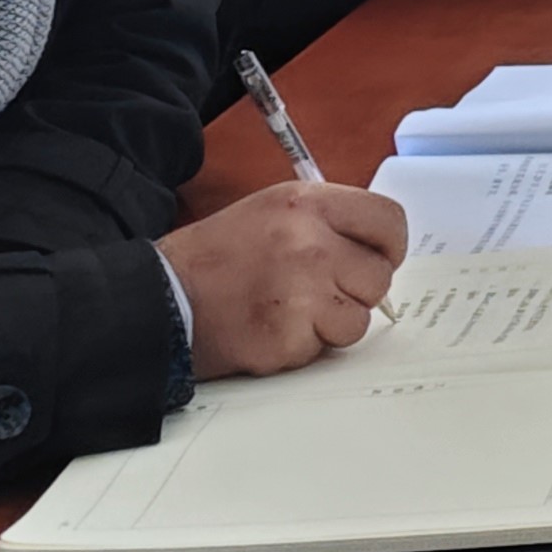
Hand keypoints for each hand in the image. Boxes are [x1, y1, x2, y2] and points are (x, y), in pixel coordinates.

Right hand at [157, 181, 409, 377]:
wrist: (162, 297)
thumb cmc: (218, 256)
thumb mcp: (273, 211)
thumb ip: (329, 223)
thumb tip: (379, 250)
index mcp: (308, 204)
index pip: (388, 221)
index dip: (389, 246)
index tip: (378, 258)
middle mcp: (309, 243)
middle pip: (379, 276)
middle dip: (357, 290)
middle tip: (322, 292)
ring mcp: (301, 292)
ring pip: (358, 319)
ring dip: (332, 323)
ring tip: (291, 311)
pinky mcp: (288, 336)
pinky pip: (325, 348)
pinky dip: (305, 346)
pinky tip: (273, 330)